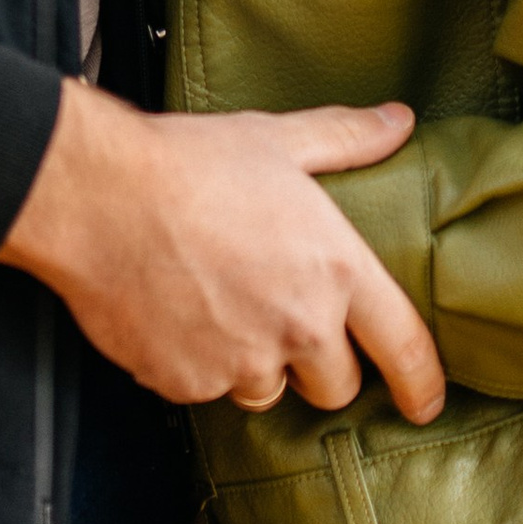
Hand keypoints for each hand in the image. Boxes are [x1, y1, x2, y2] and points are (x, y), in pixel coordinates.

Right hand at [0, 78, 446, 423]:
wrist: (96, 197)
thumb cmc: (187, 164)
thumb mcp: (276, 140)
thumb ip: (346, 138)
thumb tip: (397, 121)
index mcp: (335, 271)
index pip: (402, 348)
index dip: (422, 384)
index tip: (426, 402)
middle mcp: (297, 327)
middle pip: (335, 386)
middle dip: (319, 365)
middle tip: (284, 319)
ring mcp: (239, 363)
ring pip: (266, 390)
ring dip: (255, 364)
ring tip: (220, 305)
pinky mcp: (185, 384)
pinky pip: (205, 389)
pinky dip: (197, 364)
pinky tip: (176, 314)